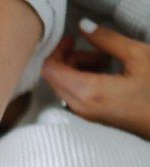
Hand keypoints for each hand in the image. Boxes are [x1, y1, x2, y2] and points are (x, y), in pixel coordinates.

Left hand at [41, 18, 149, 137]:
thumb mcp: (137, 57)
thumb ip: (107, 40)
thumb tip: (84, 27)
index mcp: (87, 91)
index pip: (49, 69)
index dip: (56, 50)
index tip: (71, 40)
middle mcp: (79, 106)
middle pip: (55, 76)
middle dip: (70, 59)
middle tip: (96, 52)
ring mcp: (84, 114)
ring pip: (64, 85)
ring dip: (79, 69)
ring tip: (105, 62)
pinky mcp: (91, 117)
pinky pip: (74, 95)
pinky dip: (83, 80)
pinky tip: (106, 74)